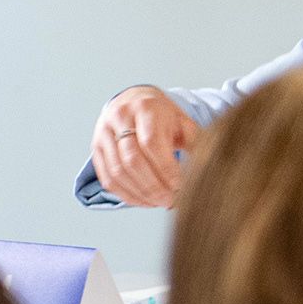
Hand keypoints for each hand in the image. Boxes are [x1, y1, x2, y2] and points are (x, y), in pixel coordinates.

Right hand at [89, 86, 199, 207]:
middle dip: (153, 186)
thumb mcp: (183, 121)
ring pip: (117, 172)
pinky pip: (107, 178)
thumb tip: (206, 172)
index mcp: (145, 108)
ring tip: (159, 203)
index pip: (151, 143)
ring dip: (140, 194)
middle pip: (132, 160)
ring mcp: (103, 133)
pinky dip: (126, 194)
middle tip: (170, 201)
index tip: (180, 187)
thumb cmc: (163, 116)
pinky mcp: (95, 148)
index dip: (166, 169)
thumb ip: (195, 143)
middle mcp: (120, 118)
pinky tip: (144, 201)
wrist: (134, 100)